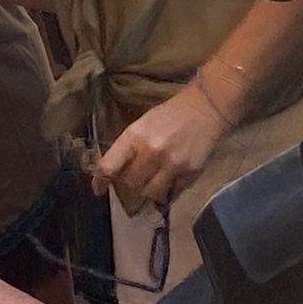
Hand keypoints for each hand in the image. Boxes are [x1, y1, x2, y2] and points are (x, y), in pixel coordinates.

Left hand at [93, 83, 228, 205]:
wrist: (204, 109)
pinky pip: (172, 194)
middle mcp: (151, 152)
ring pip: (150, 193)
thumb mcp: (141, 125)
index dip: (100, 181)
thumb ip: (128, 148)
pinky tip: (169, 182)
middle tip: (135, 176)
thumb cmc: (168, 116)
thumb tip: (115, 172)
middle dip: (129, 182)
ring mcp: (172, 164)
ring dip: (148, 190)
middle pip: (130, 183)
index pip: (109, 166)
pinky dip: (167, 192)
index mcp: (134, 136)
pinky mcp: (190, 173)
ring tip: (152, 180)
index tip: (98, 189)